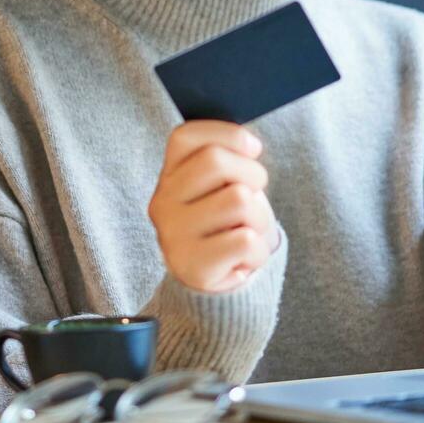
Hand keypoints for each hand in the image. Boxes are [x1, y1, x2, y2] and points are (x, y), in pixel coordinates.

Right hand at [147, 119, 280, 293]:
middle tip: (255, 197)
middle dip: (253, 174)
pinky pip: (246, 240)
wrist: (212, 288)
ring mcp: (173, 234)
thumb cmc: (226, 225)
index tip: (252, 149)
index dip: (228, 135)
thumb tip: (249, 144)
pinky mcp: (192, 265)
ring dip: (260, 218)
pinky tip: (243, 259)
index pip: (185, 136)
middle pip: (215, 161)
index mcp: (168, 176)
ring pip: (239, 200)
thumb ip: (227, 161)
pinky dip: (258, 251)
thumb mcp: (221, 187)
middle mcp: (163, 202)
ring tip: (247, 232)